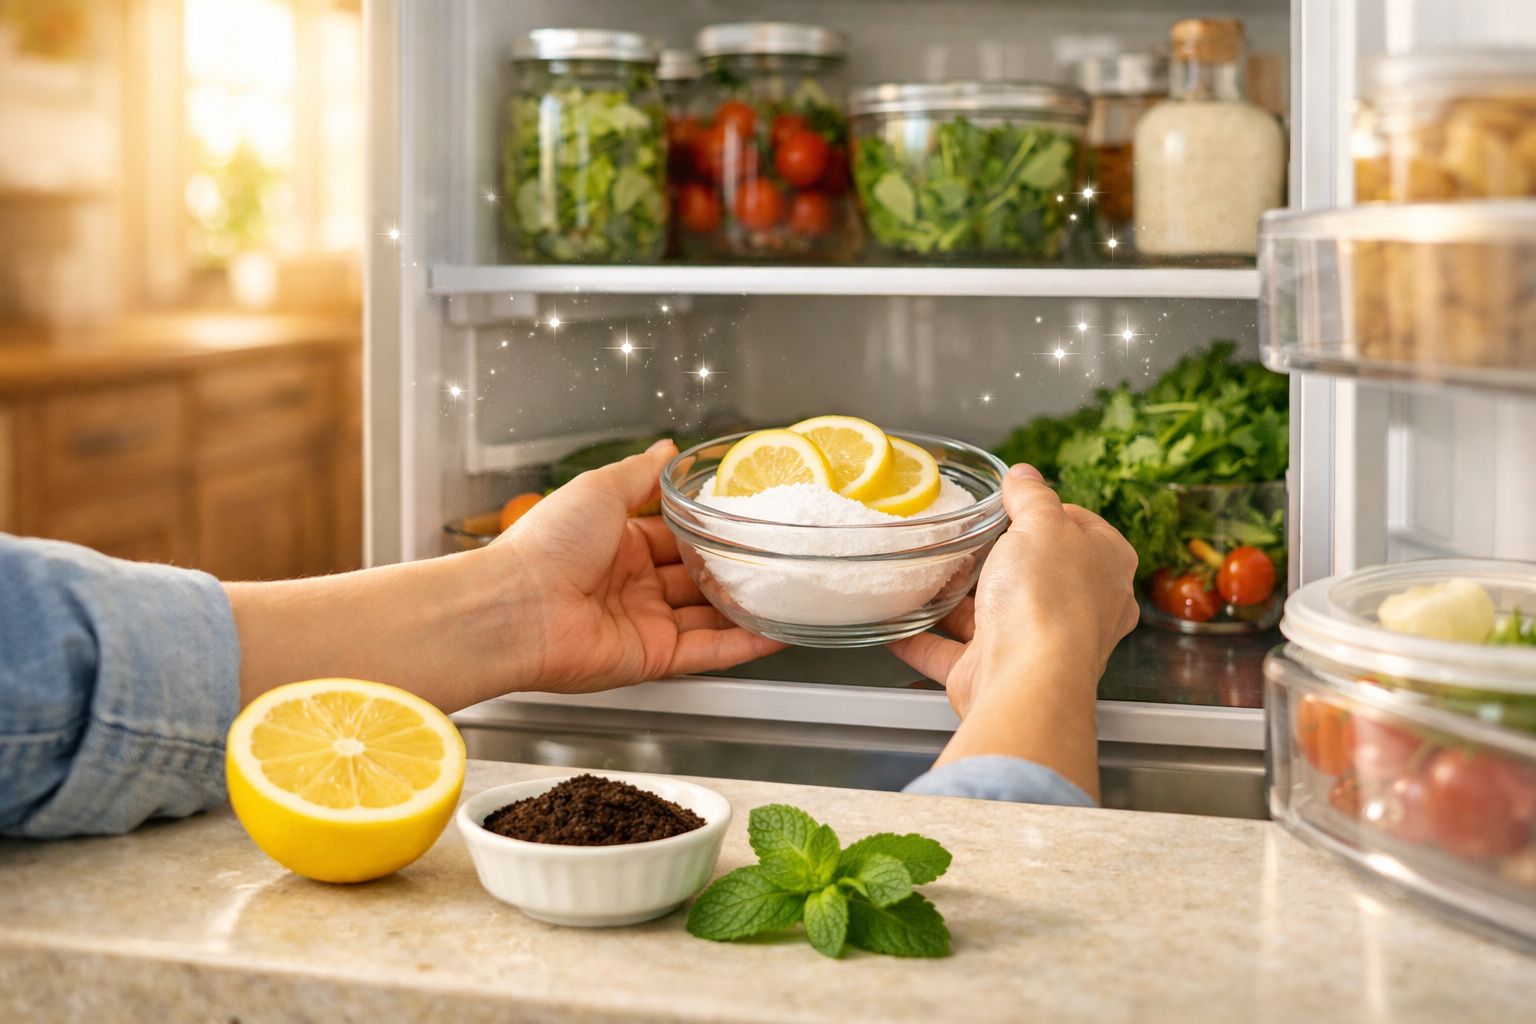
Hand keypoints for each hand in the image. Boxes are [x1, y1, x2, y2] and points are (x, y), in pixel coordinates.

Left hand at [501, 440, 784, 692]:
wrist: (517, 607)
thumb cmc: (547, 544)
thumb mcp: (600, 488)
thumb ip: (641, 474)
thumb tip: (668, 447)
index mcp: (617, 543)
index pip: (676, 535)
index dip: (709, 529)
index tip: (745, 519)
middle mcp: (632, 584)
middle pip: (696, 577)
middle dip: (732, 568)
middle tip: (773, 554)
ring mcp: (644, 622)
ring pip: (709, 615)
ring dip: (745, 606)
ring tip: (787, 592)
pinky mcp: (652, 658)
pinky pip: (707, 652)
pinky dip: (743, 644)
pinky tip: (776, 632)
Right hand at [891, 464, 1138, 716]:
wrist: (1025, 679)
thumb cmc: (1048, 596)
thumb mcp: (1043, 524)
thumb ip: (1031, 496)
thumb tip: (1024, 475)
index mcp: (1106, 568)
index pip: (1081, 528)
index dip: (1046, 512)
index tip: (1013, 504)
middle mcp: (1078, 610)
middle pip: (1034, 572)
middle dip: (995, 556)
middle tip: (964, 534)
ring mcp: (1036, 645)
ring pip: (990, 614)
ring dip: (954, 599)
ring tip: (924, 571)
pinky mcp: (995, 672)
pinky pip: (950, 652)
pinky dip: (922, 640)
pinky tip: (897, 623)